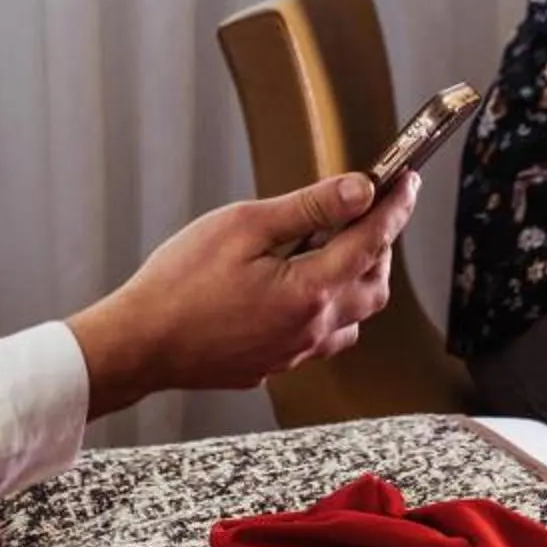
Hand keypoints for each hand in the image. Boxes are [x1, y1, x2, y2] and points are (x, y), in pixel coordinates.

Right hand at [67, 170, 419, 420]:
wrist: (140, 344)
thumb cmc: (179, 283)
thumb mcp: (244, 226)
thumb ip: (309, 208)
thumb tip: (359, 190)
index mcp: (310, 290)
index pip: (373, 241)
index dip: (395, 207)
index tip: (406, 182)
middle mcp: (312, 328)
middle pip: (374, 284)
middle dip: (381, 244)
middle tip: (369, 210)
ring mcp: (294, 352)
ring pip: (353, 316)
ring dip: (358, 279)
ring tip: (336, 247)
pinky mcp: (274, 364)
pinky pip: (323, 338)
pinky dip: (330, 308)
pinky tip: (303, 289)